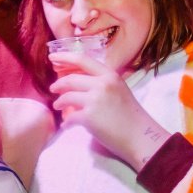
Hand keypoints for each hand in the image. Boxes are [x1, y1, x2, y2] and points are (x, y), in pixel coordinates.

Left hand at [48, 53, 168, 170]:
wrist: (140, 136)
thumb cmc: (131, 116)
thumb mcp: (120, 90)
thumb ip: (103, 84)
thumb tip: (82, 84)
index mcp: (110, 75)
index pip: (83, 60)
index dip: (65, 57)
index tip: (52, 57)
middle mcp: (102, 84)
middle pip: (71, 79)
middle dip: (58, 84)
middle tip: (53, 89)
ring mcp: (94, 100)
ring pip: (67, 97)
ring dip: (59, 102)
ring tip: (58, 107)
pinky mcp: (88, 116)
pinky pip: (70, 117)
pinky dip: (66, 122)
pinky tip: (66, 125)